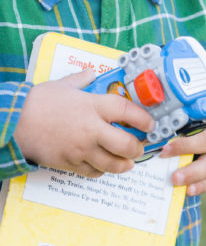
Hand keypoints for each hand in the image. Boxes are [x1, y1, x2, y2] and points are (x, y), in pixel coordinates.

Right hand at [14, 69, 155, 176]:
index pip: (128, 112)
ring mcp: (81, 149)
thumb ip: (82, 79)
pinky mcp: (70, 163)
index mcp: (93, 106)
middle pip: (126, 144)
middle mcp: (91, 129)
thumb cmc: (38, 102)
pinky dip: (102, 170)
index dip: (144, 119)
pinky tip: (104, 165)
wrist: (14, 122)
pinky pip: (93, 172)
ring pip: (113, 164)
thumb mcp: (64, 84)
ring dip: (125, 164)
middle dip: (138, 147)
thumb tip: (91, 73)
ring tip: (129, 161)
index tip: (150, 124)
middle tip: (140, 145)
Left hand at [159, 104, 205, 195]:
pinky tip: (188, 190)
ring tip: (175, 179)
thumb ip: (188, 119)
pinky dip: (200, 186)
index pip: (203, 119)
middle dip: (184, 148)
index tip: (168, 128)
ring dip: (192, 173)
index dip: (185, 122)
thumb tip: (161, 125)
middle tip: (164, 154)